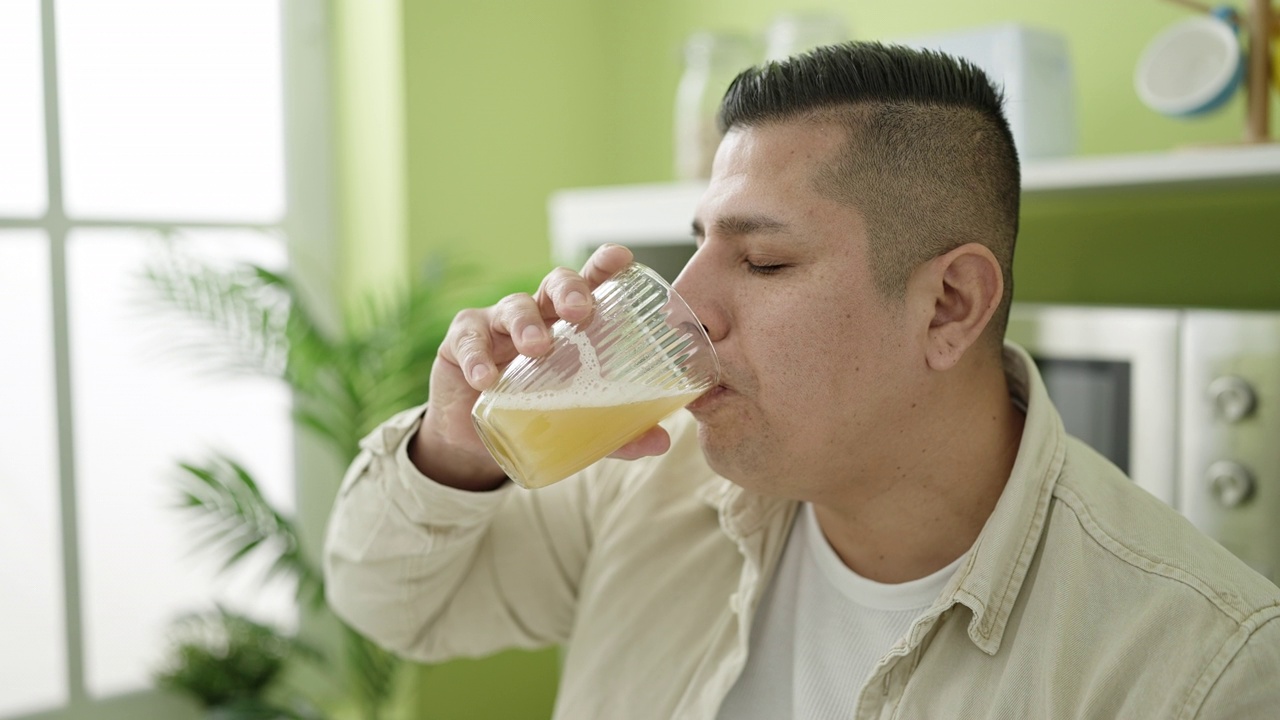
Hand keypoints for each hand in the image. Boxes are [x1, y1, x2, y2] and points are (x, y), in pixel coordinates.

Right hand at [411, 244, 671, 489]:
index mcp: (569, 325)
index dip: (604, 266)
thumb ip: (616, 430)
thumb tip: (661, 440)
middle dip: (569, 290)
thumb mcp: (576, 423)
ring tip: (537, 348)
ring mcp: (496, 325)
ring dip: (527, 323)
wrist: (474, 443)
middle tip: (580, 312)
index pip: (590, 285)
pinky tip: (484, 380)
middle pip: (554, 284)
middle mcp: (536, 316)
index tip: (620, 258)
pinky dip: (476, 359)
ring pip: (513, 307)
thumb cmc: (533, 414)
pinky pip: (468, 341)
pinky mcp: (460, 344)